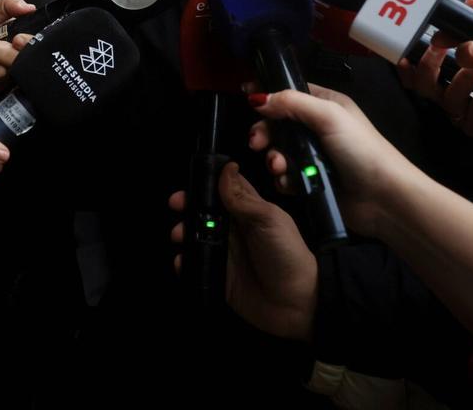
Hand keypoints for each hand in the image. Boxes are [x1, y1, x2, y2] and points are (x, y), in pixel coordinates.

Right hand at [169, 162, 318, 340]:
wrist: (296, 303)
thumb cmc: (286, 254)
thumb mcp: (268, 220)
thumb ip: (243, 198)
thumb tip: (227, 168)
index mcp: (250, 211)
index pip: (225, 189)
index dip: (207, 182)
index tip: (190, 180)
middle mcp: (236, 230)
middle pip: (206, 212)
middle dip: (188, 206)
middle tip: (176, 205)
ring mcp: (226, 254)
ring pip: (197, 237)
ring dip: (184, 233)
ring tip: (179, 235)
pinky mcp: (220, 277)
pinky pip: (197, 266)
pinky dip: (186, 263)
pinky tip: (182, 261)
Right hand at [250, 86, 411, 238]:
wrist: (383, 197)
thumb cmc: (360, 149)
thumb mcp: (328, 116)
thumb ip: (292, 102)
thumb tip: (258, 98)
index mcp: (325, 105)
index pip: (290, 93)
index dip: (268, 94)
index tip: (246, 96)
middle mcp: (317, 128)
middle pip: (278, 124)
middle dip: (265, 132)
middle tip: (257, 142)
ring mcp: (314, 156)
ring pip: (279, 151)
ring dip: (274, 158)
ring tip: (279, 166)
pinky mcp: (311, 180)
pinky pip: (285, 176)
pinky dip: (283, 179)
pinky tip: (288, 182)